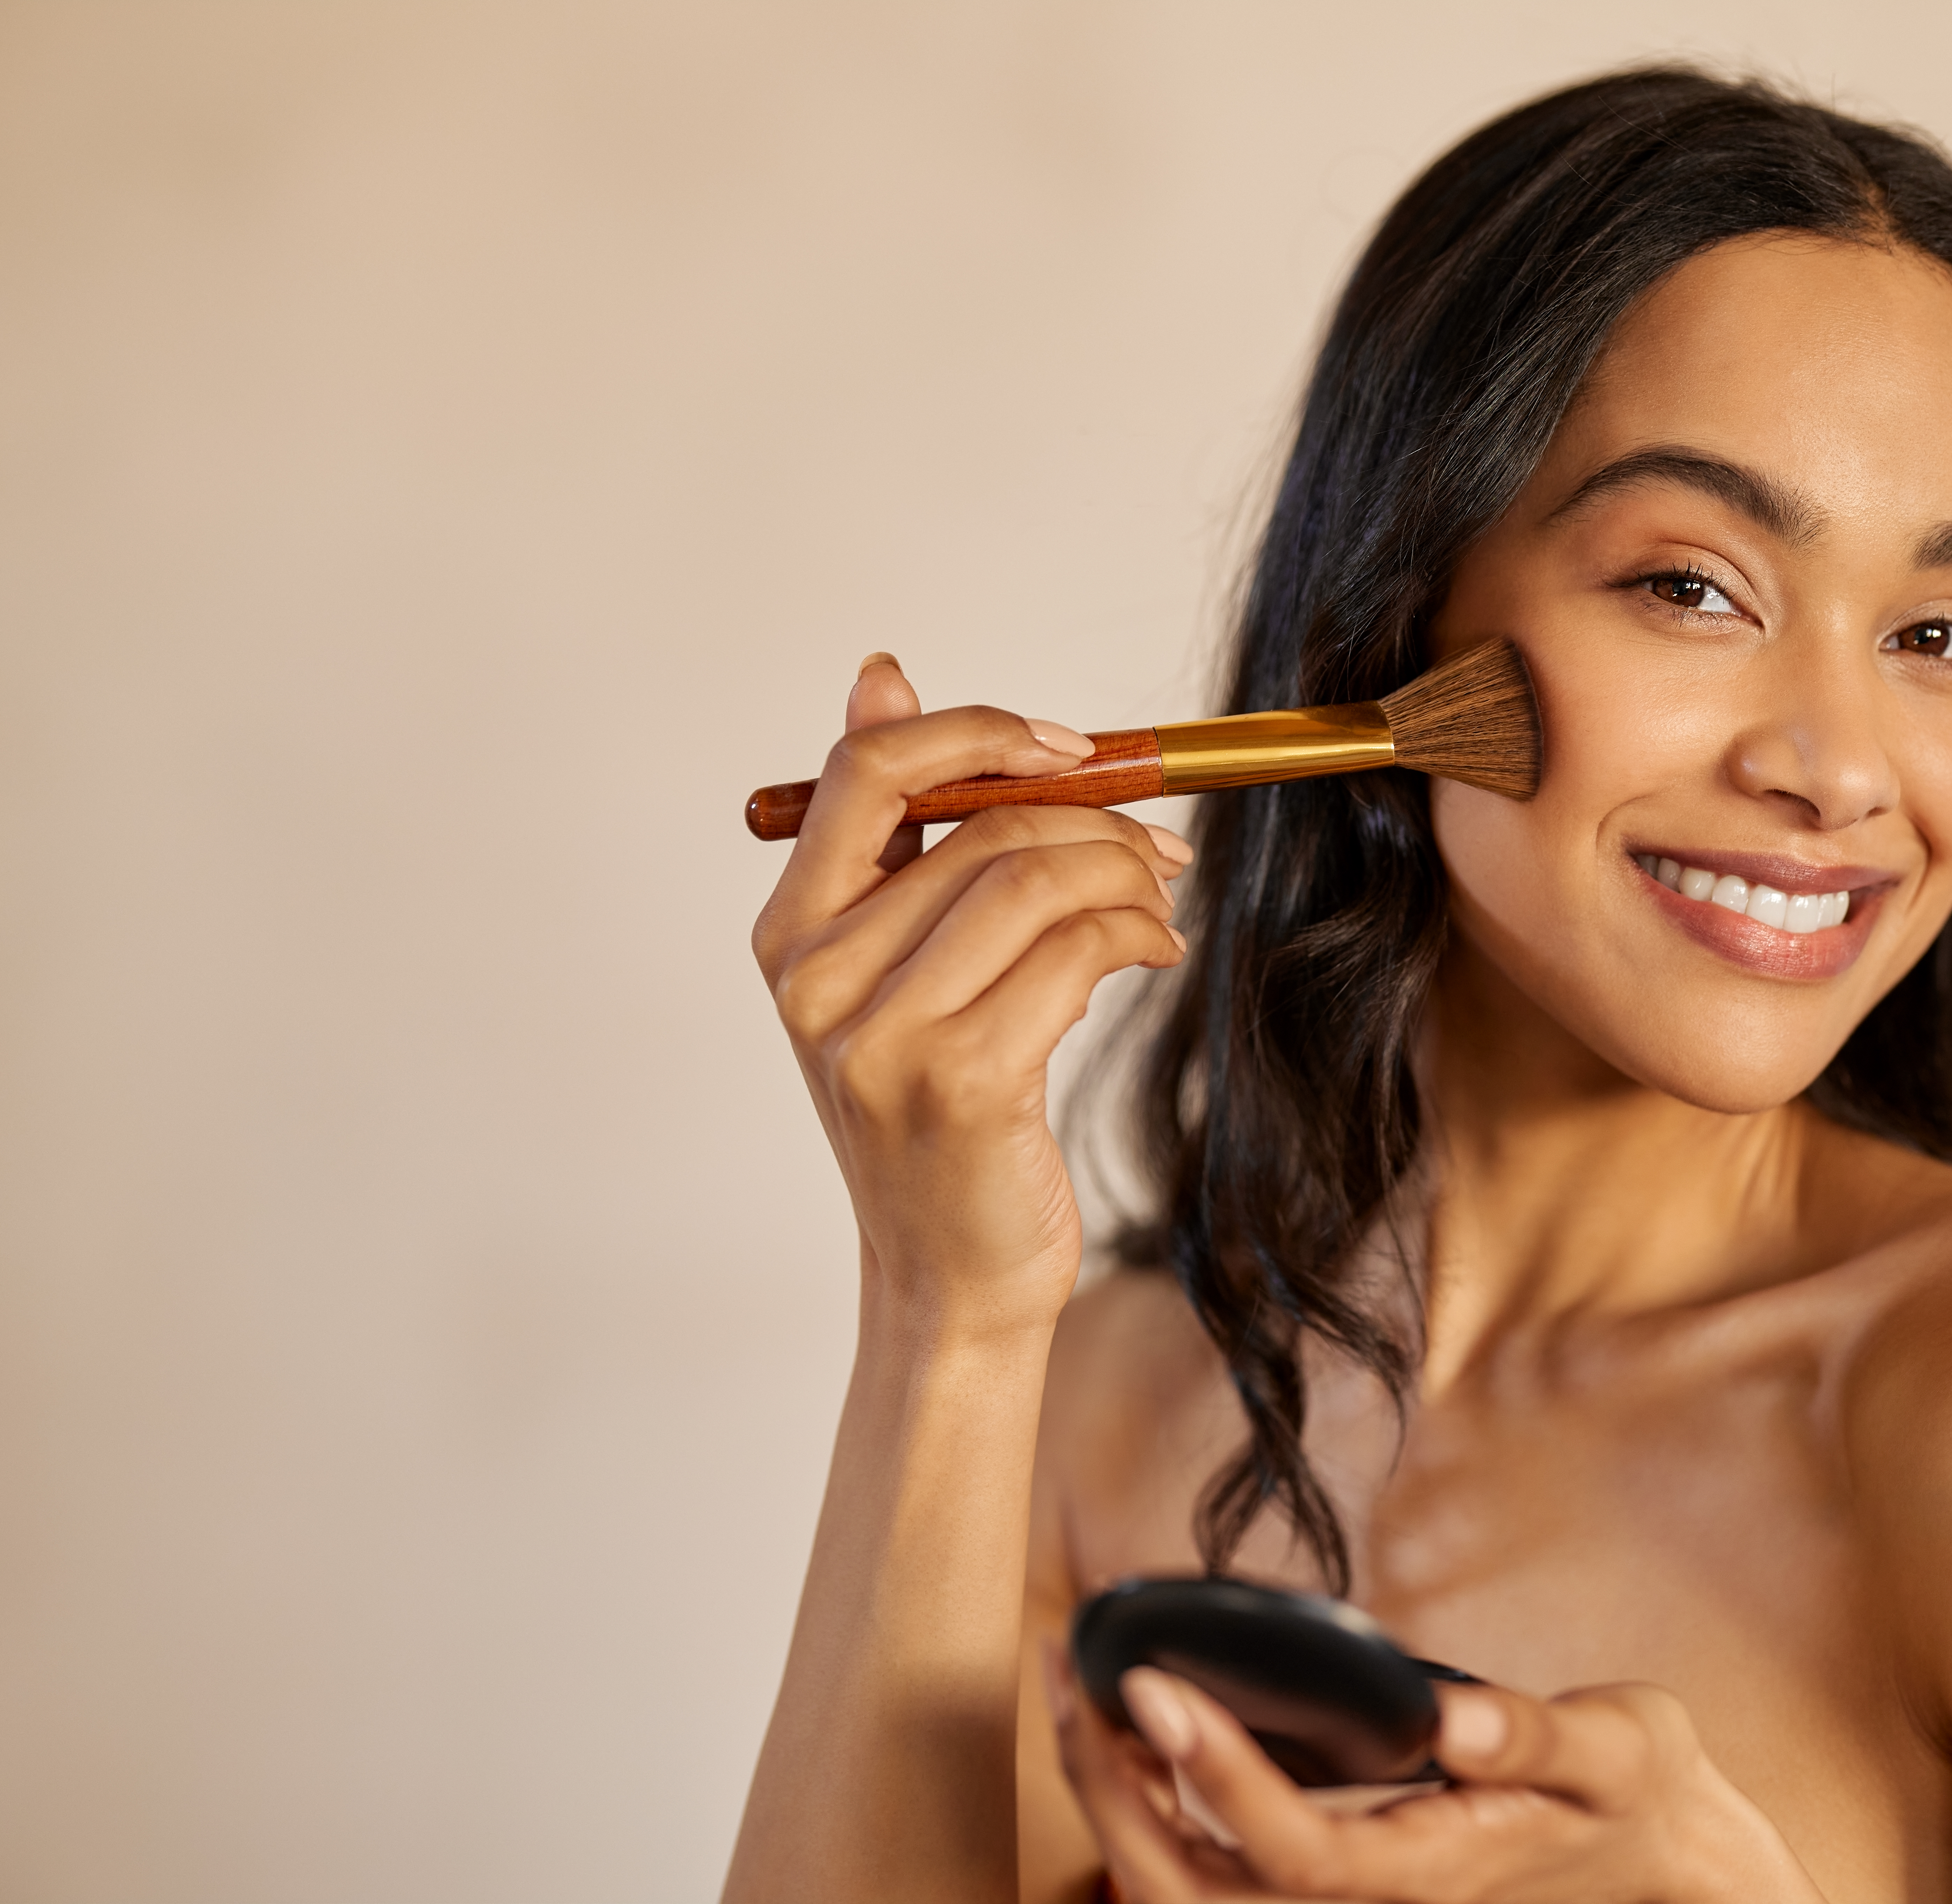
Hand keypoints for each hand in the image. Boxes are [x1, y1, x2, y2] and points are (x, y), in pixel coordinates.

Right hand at [750, 655, 1189, 1337]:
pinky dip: (1136, 935)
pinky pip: (1074, 952)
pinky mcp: (961, 1081)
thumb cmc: (940, 1115)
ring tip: (1159, 903)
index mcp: (791, 935)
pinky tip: (1155, 954)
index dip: (976, 731)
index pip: (867, 769)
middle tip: (1160, 848)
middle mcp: (818, 980)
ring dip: (1125, 875)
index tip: (1067, 745)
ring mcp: (882, 1036)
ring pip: (1035, 880)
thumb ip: (892, 833)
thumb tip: (878, 674)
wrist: (951, 1277)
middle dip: (1096, 819)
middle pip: (984, 827)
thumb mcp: (896, 970)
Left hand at [1046, 1649, 1826, 1903]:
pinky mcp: (1326, 1881)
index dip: (1213, 1776)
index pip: (1291, 1851)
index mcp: (1428, 1874)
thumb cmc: (1629, 1796)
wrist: (1652, 1860)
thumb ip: (1533, 1737)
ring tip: (1073, 1687)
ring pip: (1185, 1888)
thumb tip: (1450, 1716)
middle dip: (1117, 1787)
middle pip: (1201, 1885)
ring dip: (1114, 1795)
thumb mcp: (1616, 1750)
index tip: (1151, 1686)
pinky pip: (1207, 1868)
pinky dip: (1149, 1804)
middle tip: (1069, 1669)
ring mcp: (1340, 1903)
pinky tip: (1128, 1728)